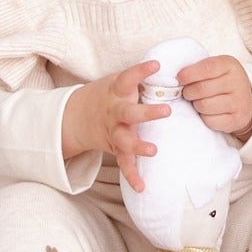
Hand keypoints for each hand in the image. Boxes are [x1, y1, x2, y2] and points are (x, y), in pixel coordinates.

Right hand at [62, 60, 169, 190]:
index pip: (128, 78)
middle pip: (128, 112)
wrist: (76, 115)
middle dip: (146, 112)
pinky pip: (123, 164)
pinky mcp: (114, 148)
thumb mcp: (119, 82)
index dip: (140, 71)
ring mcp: (114, 131)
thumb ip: (141, 79)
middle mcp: (114, 112)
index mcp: (116, 92)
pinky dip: (132, 175)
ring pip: (124, 140)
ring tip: (153, 151)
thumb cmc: (109, 95)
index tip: (156, 65)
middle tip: (166, 110)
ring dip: (138, 146)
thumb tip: (176, 69)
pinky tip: (142, 186)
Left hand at [178, 55, 251, 141]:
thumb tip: (177, 78)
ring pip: (204, 106)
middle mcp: (237, 82)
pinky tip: (208, 112)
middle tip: (188, 93)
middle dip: (188, 92)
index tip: (180, 79)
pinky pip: (210, 121)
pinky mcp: (237, 119)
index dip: (189, 74)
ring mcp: (239, 102)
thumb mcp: (216, 68)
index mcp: (230, 65)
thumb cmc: (222, 81)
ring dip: (196, 105)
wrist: (245, 100)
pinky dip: (204, 118)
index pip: (207, 68)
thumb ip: (199, 69)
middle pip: (202, 89)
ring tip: (199, 101)